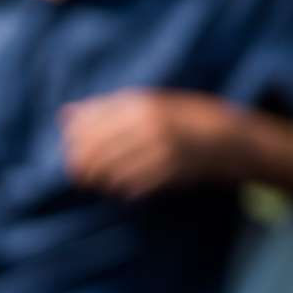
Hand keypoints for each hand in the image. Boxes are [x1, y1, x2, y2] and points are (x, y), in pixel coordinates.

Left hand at [60, 89, 242, 197]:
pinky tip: (125, 187)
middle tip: (82, 177)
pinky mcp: (170, 170)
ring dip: (101, 181)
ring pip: (109, 172)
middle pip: (93, 152)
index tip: (73, 154)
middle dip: (82, 168)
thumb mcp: (144, 103)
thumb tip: (63, 114)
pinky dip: (122, 189)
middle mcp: (147, 123)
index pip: (86, 127)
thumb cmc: (180, 118)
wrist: (228, 138)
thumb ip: (104, 108)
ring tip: (104, 182)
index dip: (72, 145)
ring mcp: (160, 147)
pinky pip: (131, 185)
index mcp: (138, 104)